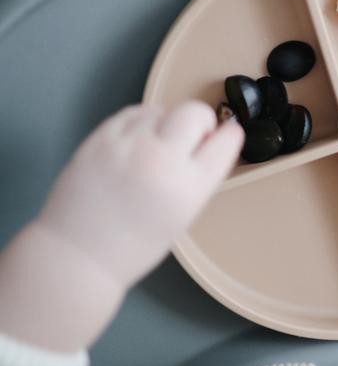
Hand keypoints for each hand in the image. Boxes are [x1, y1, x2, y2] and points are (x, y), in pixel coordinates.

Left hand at [38, 102, 242, 289]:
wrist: (79, 255)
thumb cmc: (136, 243)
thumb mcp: (184, 214)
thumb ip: (199, 177)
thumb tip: (208, 141)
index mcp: (190, 187)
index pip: (227, 141)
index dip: (229, 136)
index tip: (226, 136)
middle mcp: (162, 161)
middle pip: (195, 113)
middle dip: (200, 122)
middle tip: (190, 140)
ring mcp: (128, 146)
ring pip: (161, 110)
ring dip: (165, 123)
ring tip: (154, 146)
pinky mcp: (99, 140)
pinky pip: (131, 114)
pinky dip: (140, 123)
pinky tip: (135, 142)